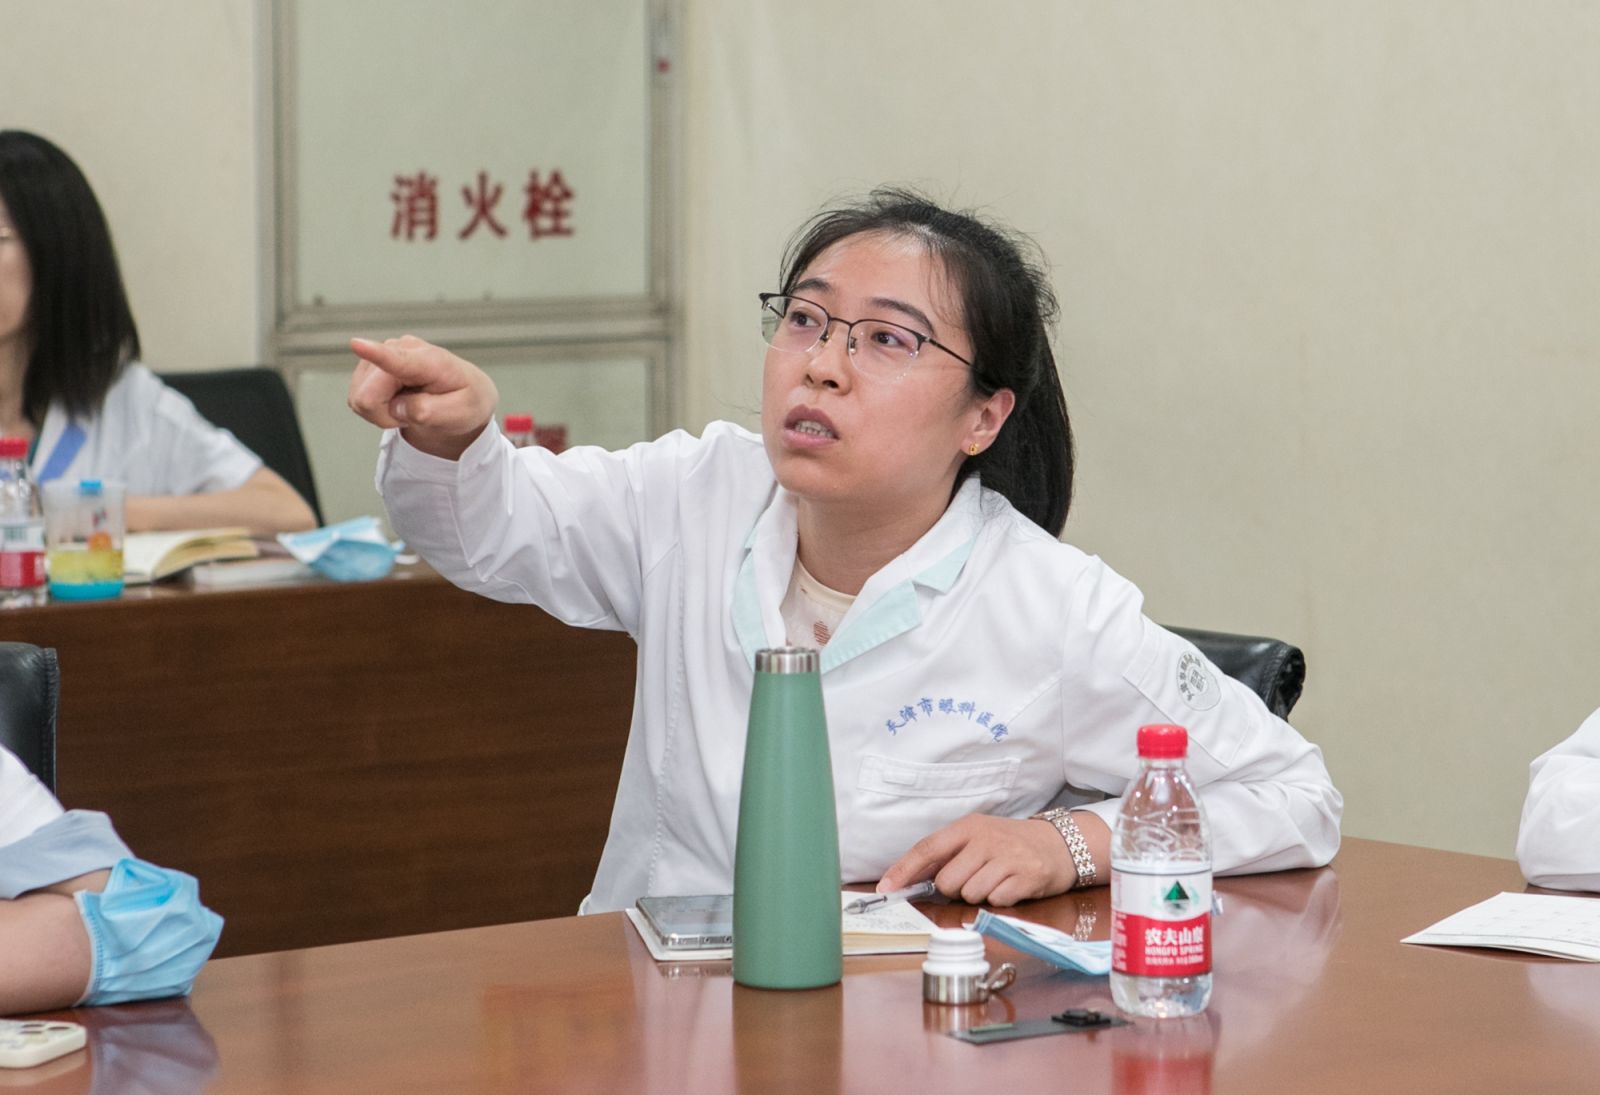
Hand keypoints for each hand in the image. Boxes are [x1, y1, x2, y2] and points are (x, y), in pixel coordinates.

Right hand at [347, 335, 498, 458]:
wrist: (465, 394)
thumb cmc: (465, 400)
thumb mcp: (460, 414)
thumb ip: (428, 412)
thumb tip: (396, 407)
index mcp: (431, 360)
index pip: (399, 359)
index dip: (375, 353)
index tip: (357, 344)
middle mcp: (402, 349)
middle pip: (368, 396)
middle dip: (385, 415)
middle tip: (413, 414)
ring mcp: (383, 354)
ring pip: (360, 399)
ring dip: (382, 412)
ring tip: (409, 405)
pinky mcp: (369, 365)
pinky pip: (357, 398)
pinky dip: (377, 409)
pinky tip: (398, 401)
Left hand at [877, 814, 1077, 906]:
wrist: (1059, 844)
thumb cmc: (1010, 843)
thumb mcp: (978, 837)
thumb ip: (948, 854)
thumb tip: (911, 878)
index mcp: (968, 827)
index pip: (928, 848)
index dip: (904, 870)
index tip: (887, 888)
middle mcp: (986, 839)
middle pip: (948, 880)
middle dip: (955, 888)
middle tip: (974, 878)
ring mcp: (1007, 857)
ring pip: (970, 894)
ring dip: (978, 895)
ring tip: (995, 880)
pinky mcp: (1026, 877)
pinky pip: (995, 901)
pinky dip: (999, 900)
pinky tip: (1010, 887)